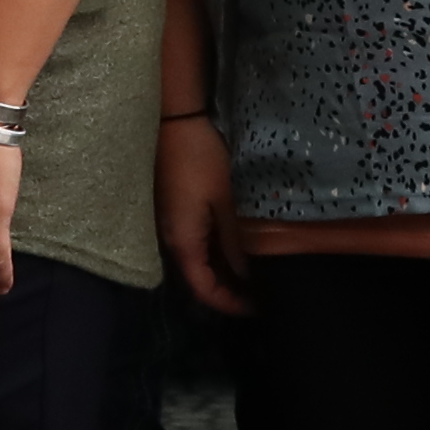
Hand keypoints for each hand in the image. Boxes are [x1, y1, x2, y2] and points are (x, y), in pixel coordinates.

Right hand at [155, 111, 249, 314]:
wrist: (174, 121)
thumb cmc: (201, 159)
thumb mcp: (225, 201)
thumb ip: (234, 241)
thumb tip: (246, 273)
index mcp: (183, 241)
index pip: (203, 289)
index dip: (229, 304)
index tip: (257, 308)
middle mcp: (170, 239)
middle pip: (197, 279)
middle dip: (227, 292)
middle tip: (260, 294)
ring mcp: (169, 225)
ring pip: (195, 261)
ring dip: (221, 272)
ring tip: (252, 274)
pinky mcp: (173, 211)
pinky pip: (192, 243)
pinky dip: (213, 253)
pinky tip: (234, 248)